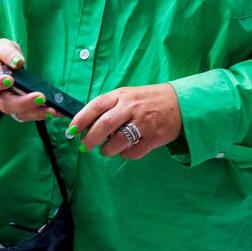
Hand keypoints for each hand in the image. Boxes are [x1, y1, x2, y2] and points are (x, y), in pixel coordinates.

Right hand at [0, 39, 55, 121]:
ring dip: (35, 112)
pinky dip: (42, 114)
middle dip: (23, 103)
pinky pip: (28, 115)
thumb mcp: (1, 48)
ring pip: (18, 114)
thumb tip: (18, 62)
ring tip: (52, 109)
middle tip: (40, 97)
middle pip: (5, 104)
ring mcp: (7, 104)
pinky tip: (56, 111)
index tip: (10, 80)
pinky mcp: (19, 109)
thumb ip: (7, 52)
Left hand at [68, 83, 182, 159]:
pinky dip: (126, 154)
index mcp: (122, 96)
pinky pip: (133, 152)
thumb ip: (109, 107)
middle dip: (90, 139)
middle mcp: (132, 108)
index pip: (96, 106)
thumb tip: (86, 125)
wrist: (180, 103)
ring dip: (107, 150)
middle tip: (85, 147)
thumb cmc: (148, 100)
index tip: (71, 131)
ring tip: (108, 149)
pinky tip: (128, 148)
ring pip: (117, 142)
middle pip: (104, 125)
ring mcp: (144, 123)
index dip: (80, 120)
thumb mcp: (128, 96)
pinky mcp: (154, 138)